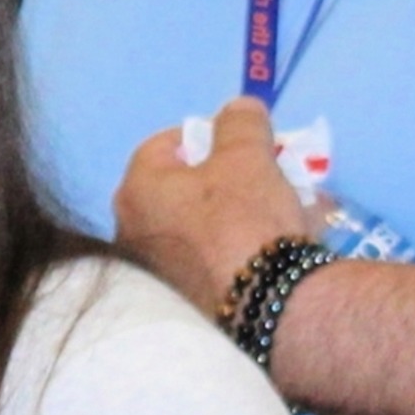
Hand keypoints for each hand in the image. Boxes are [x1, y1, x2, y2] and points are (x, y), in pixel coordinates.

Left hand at [114, 98, 314, 319]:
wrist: (267, 305)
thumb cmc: (245, 218)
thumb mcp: (247, 155)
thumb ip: (240, 121)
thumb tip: (238, 109)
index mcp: (135, 192)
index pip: (162, 145)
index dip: (204, 134)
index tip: (239, 140)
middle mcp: (133, 234)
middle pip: (182, 188)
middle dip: (227, 176)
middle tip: (262, 174)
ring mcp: (156, 275)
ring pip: (200, 227)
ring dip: (238, 212)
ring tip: (281, 209)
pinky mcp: (184, 304)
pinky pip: (212, 261)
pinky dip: (239, 247)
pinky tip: (274, 248)